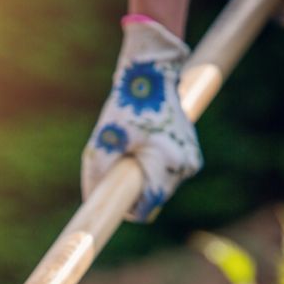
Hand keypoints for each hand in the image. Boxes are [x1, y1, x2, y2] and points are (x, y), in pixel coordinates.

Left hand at [81, 18, 202, 222]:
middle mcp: (184, 166)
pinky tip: (147, 144)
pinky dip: (156, 166)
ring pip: (163, 186)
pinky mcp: (192, 152)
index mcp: (166, 166)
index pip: (147, 210)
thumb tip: (91, 201)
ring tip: (134, 150)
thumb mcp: (103, 141)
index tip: (115, 200)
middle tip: (121, 166)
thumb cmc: (125, 106)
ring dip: (146, 177)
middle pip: (155, 199)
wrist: (153, 72)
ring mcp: (191, 159)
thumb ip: (96, 174)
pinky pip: (170, 172)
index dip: (128, 211)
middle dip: (136, 190)